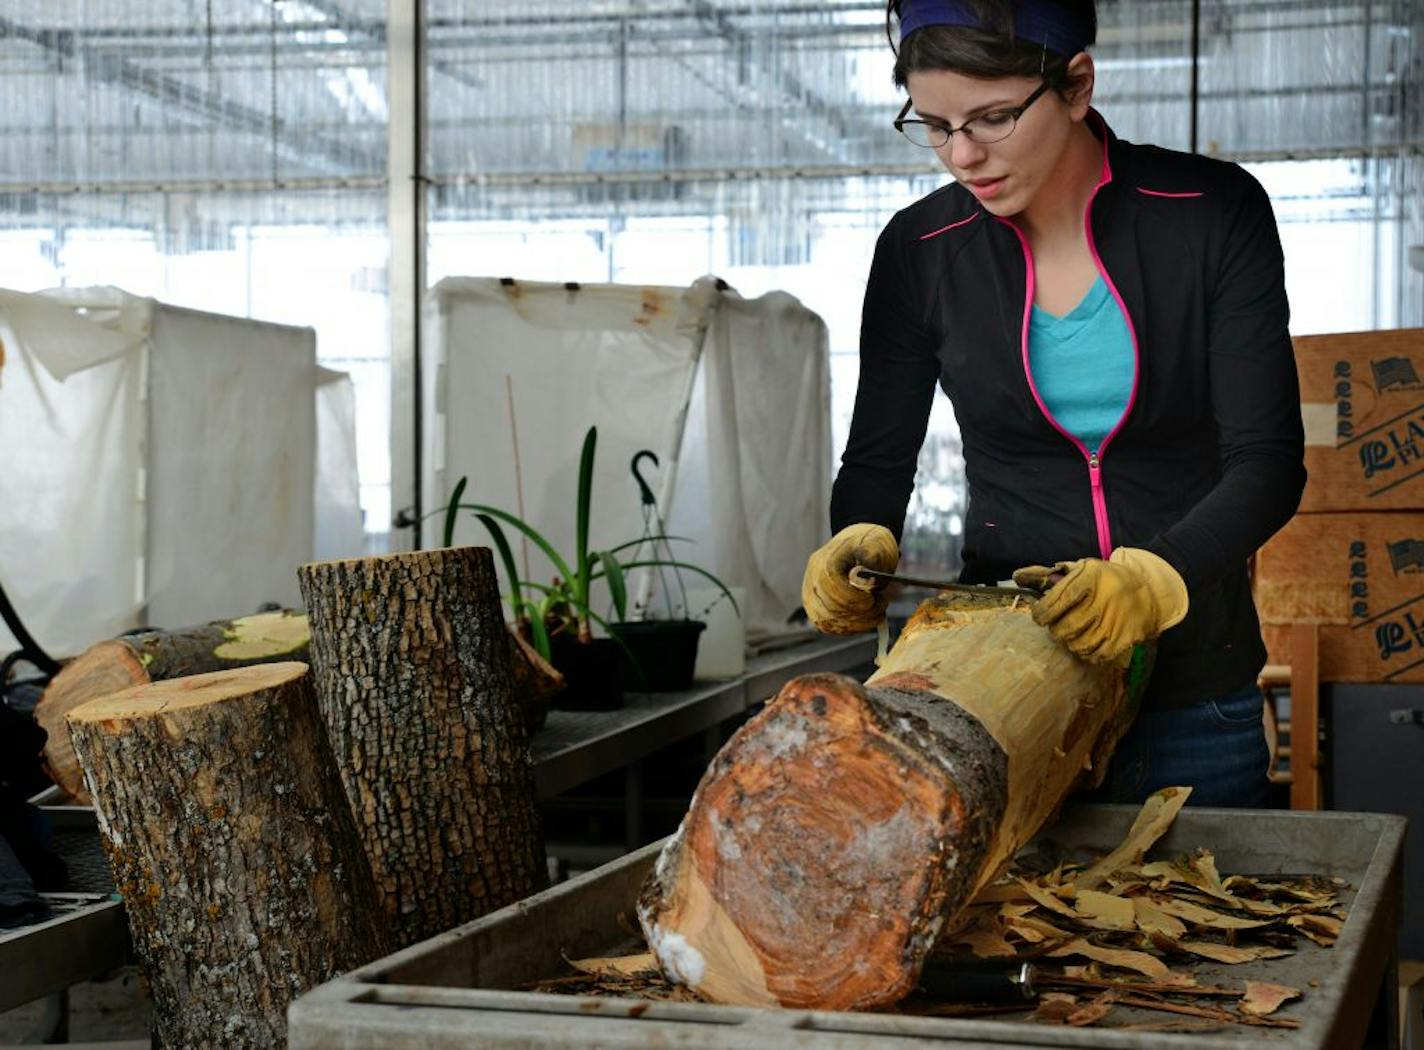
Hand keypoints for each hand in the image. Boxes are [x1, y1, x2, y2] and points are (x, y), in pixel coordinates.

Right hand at [801, 524, 899, 633]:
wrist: (858, 545)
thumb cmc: (869, 544)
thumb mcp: (875, 543)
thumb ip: (872, 556)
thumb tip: (868, 578)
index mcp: (825, 562)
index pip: (834, 588)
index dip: (855, 598)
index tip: (875, 599)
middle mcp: (812, 579)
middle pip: (830, 607)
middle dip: (859, 613)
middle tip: (880, 606)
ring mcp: (811, 595)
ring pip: (828, 621)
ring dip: (856, 623)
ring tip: (876, 613)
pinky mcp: (815, 608)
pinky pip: (827, 626)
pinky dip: (848, 627)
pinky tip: (865, 620)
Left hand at [1012, 547, 1187, 663]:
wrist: (1149, 591)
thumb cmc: (1104, 580)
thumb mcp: (1080, 569)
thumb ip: (1046, 574)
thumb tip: (1016, 577)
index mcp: (1089, 579)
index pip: (1054, 603)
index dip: (1040, 614)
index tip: (1040, 616)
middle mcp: (1102, 600)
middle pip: (1064, 628)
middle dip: (1055, 630)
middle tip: (1058, 625)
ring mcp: (1115, 621)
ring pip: (1077, 645)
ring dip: (1070, 642)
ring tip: (1074, 632)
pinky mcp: (1125, 638)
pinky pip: (1095, 655)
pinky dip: (1087, 652)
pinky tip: (1088, 641)